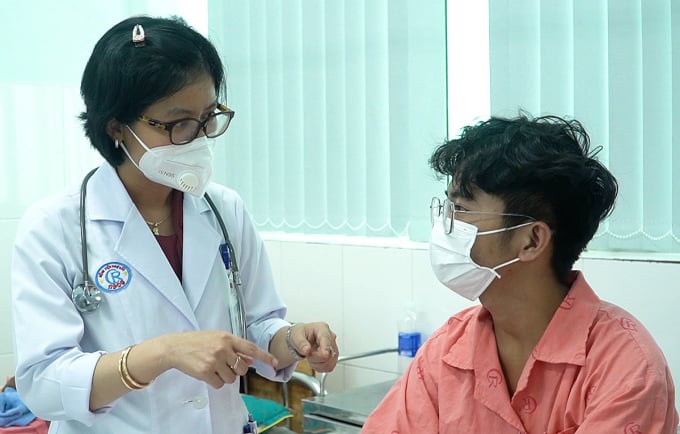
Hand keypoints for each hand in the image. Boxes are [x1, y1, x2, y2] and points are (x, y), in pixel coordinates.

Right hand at [158, 330, 277, 387]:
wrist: (175, 347)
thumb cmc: (197, 342)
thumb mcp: (217, 339)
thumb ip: (234, 348)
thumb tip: (249, 361)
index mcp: (227, 338)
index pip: (250, 348)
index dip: (264, 356)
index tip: (275, 362)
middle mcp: (223, 348)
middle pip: (242, 368)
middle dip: (236, 370)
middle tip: (224, 365)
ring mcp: (214, 360)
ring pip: (231, 378)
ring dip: (224, 377)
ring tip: (213, 368)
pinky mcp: (205, 372)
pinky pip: (219, 384)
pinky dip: (215, 382)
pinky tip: (207, 373)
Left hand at [288, 322, 337, 372]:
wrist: (301, 339)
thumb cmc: (300, 334)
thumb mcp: (296, 335)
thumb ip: (301, 343)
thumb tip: (307, 349)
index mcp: (322, 329)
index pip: (327, 340)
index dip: (326, 348)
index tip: (325, 355)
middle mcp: (330, 338)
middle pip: (329, 354)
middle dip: (315, 358)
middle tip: (307, 353)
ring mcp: (333, 348)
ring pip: (329, 362)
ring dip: (317, 363)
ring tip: (310, 356)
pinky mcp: (333, 357)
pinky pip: (329, 367)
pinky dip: (320, 367)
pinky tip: (315, 361)